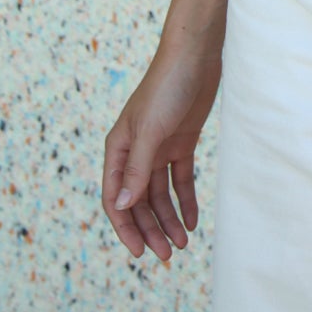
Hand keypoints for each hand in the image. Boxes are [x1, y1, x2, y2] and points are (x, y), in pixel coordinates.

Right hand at [102, 46, 221, 262]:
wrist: (196, 56)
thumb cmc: (167, 87)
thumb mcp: (151, 131)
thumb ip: (137, 169)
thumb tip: (122, 207)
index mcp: (118, 149)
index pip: (115, 198)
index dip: (125, 227)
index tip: (140, 252)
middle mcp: (135, 151)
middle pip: (138, 201)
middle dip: (151, 229)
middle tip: (167, 255)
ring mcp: (159, 148)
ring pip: (160, 194)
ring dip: (169, 219)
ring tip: (183, 244)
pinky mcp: (182, 142)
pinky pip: (180, 180)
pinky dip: (186, 200)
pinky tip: (193, 221)